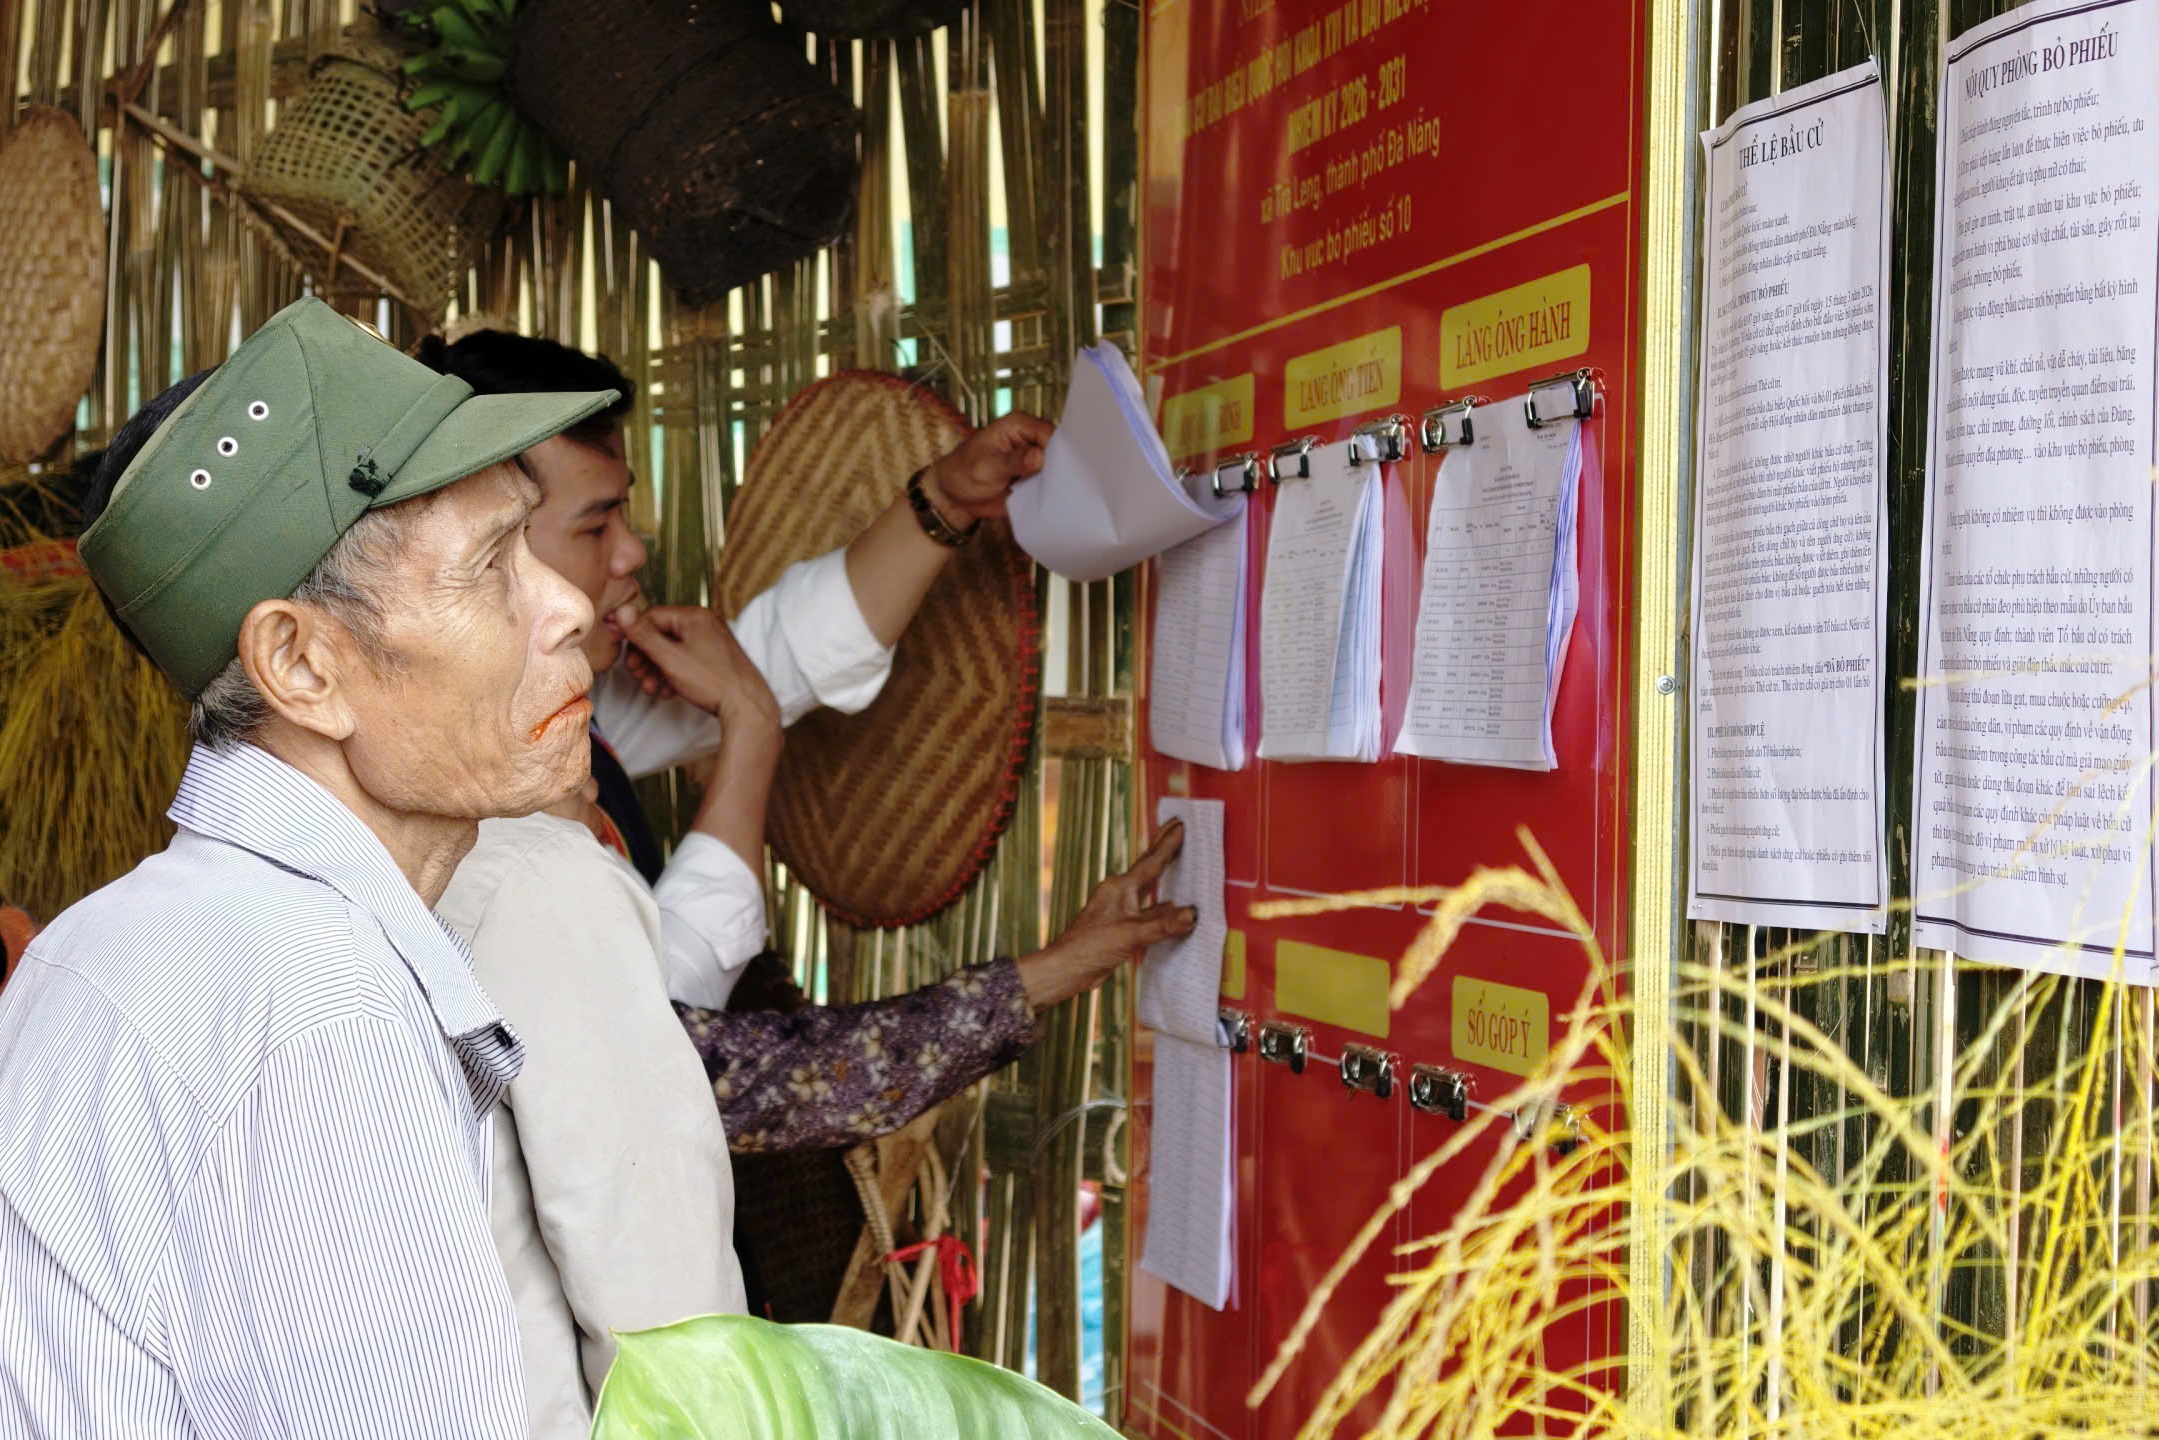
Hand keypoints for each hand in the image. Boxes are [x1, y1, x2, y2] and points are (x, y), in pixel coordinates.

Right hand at [610, 603, 782, 738]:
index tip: (626, 659)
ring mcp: (712, 642)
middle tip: (636, 676)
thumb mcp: (670, 658)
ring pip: (673, 650)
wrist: (747, 707)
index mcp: (694, 616)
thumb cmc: (711, 681)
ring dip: (656, 669)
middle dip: (645, 657)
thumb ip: (644, 635)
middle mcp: (705, 624)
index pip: (652, 616)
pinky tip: (667, 692)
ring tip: (650, 688)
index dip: (634, 637)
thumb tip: (622, 610)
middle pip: (662, 634)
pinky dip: (673, 675)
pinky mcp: (716, 660)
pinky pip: (687, 661)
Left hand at [920, 411, 1053, 520]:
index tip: (1061, 469)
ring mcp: (1034, 460)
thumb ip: (1013, 462)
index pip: (1050, 433)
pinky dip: (1052, 494)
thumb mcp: (986, 467)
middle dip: (1061, 468)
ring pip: (1058, 470)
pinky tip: (1051, 502)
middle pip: (1059, 451)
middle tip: (1059, 485)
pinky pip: (1051, 485)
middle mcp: (1030, 440)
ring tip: (1055, 495)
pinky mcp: (1034, 478)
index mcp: (1018, 425)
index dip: (1059, 450)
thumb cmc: (963, 473)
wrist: (954, 497)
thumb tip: (1038, 456)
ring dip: (1057, 483)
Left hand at [1016, 822, 1194, 1011]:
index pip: (1151, 862)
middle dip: (1162, 848)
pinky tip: (1169, 908)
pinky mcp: (1119, 925)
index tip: (1180, 824)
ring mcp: (1118, 908)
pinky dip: (1160, 905)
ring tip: (1176, 864)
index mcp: (1121, 887)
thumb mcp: (1132, 934)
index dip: (1167, 844)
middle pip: (1147, 867)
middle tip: (1175, 827)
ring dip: (1162, 876)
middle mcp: (1119, 893)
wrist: (1067, 966)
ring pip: (1147, 888)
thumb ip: (1163, 924)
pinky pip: (1146, 909)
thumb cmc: (1091, 946)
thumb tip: (1192, 913)